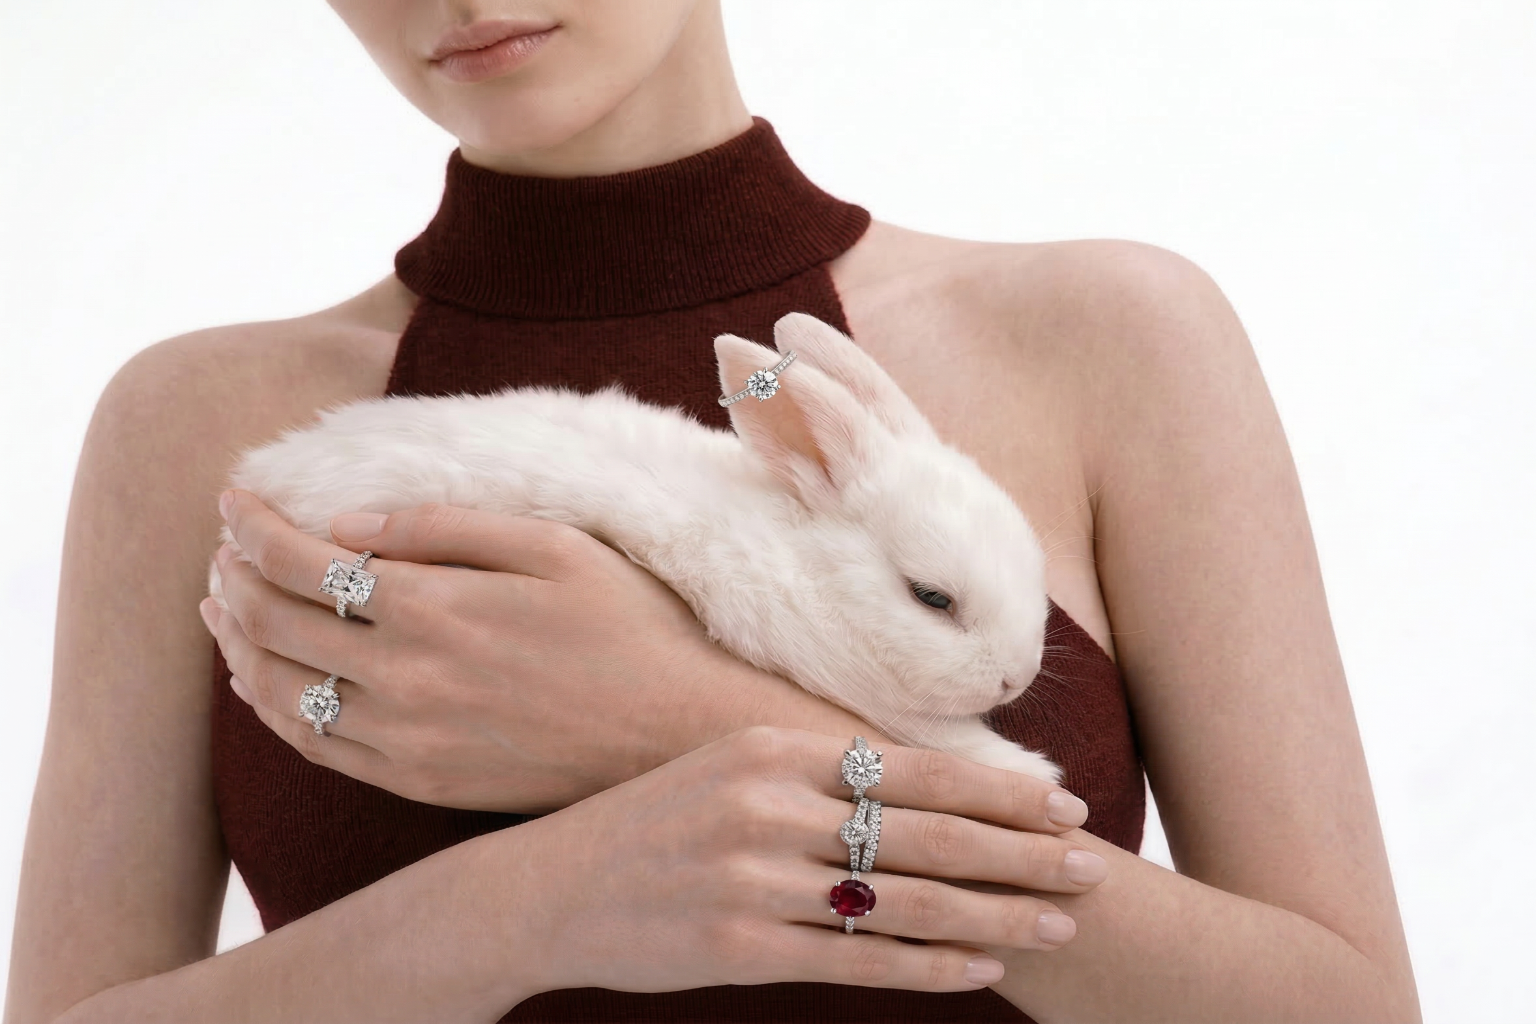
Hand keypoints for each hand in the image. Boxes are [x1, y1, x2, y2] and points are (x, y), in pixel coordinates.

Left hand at [203, 489, 777, 812]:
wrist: (678, 733)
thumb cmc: (630, 626)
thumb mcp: (557, 547)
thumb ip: (446, 528)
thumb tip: (347, 524)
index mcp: (437, 605)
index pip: (300, 560)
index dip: (252, 526)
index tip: (232, 499)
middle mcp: (407, 676)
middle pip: (275, 622)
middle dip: (233, 576)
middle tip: (223, 548)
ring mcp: (409, 738)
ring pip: (281, 690)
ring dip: (237, 642)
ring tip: (223, 607)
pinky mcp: (421, 782)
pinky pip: (317, 748)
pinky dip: (273, 709)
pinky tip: (264, 683)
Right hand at [501, 726, 1103, 997]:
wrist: (547, 887)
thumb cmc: (648, 821)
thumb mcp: (725, 765)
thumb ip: (811, 765)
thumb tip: (911, 772)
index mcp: (769, 746)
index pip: (910, 765)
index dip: (994, 787)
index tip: (1059, 804)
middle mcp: (767, 806)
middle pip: (924, 832)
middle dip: (1018, 853)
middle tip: (1090, 866)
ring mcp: (753, 880)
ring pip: (904, 900)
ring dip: (992, 915)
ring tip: (1057, 924)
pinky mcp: (740, 949)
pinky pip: (857, 962)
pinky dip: (929, 967)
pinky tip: (982, 969)